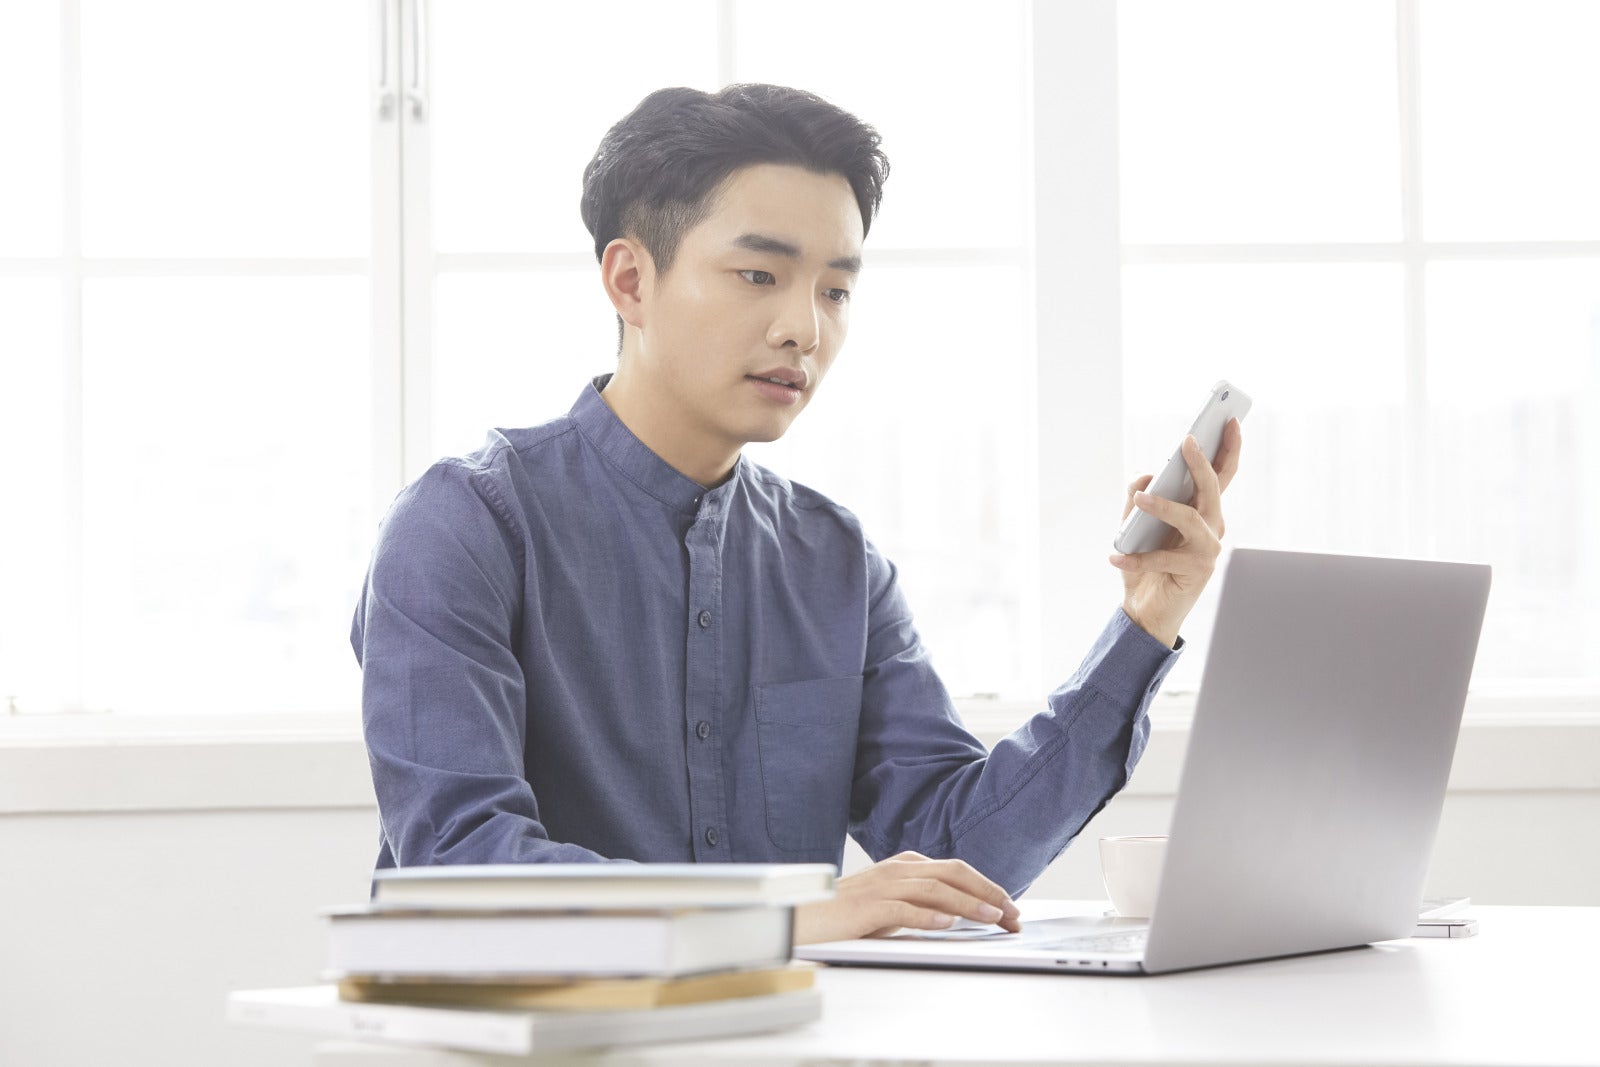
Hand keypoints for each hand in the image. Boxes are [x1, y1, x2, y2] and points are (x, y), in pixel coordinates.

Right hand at [792, 851, 1022, 944]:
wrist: (805, 916)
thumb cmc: (848, 914)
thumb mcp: (893, 904)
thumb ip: (923, 903)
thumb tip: (962, 916)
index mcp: (906, 865)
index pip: (957, 870)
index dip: (989, 888)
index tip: (1011, 910)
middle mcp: (897, 869)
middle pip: (953, 873)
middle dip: (989, 893)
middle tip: (1013, 915)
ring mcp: (882, 885)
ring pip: (934, 889)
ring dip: (968, 904)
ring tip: (992, 918)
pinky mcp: (866, 907)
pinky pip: (902, 909)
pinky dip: (927, 917)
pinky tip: (946, 926)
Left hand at [1110, 418, 1242, 647]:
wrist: (1146, 611)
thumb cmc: (1146, 564)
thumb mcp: (1137, 526)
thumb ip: (1139, 499)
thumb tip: (1145, 478)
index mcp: (1203, 511)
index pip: (1221, 475)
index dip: (1229, 447)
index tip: (1231, 419)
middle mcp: (1212, 527)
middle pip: (1212, 488)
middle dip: (1201, 463)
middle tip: (1187, 441)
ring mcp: (1208, 549)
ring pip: (1191, 518)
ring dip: (1164, 506)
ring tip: (1141, 499)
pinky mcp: (1196, 571)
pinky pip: (1163, 559)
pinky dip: (1136, 559)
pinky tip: (1114, 557)